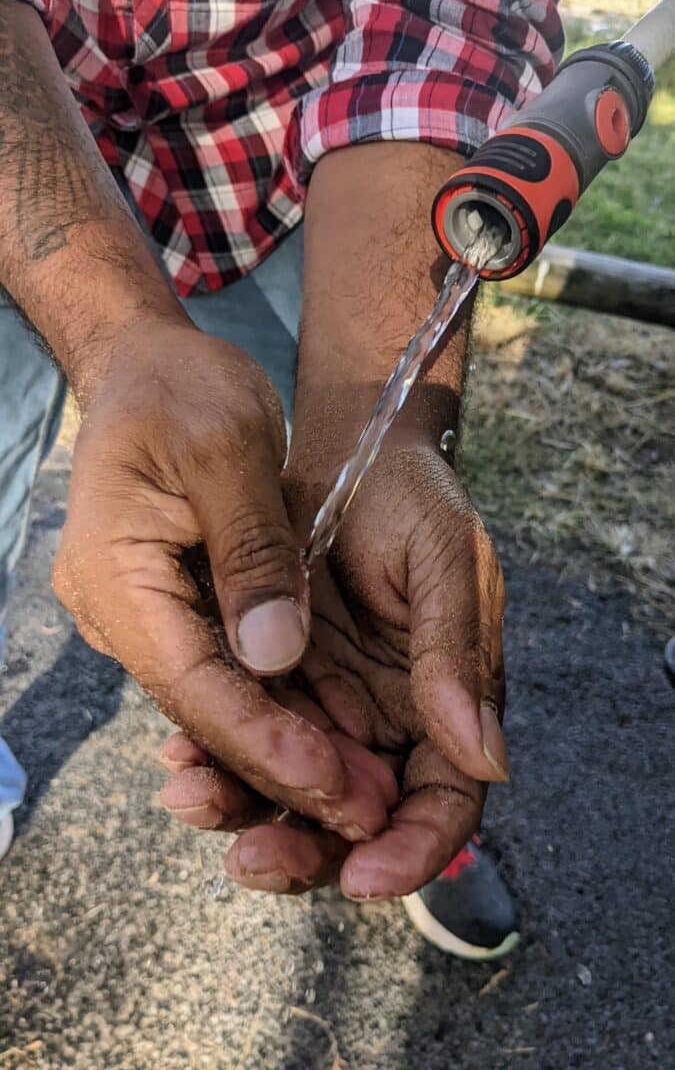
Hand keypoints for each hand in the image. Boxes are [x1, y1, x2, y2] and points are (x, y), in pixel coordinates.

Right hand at [52, 317, 392, 840]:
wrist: (149, 364)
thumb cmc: (183, 389)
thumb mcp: (227, 451)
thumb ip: (254, 555)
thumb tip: (277, 658)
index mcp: (116, 576)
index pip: (192, 683)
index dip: (263, 739)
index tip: (333, 781)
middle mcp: (122, 611)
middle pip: (205, 708)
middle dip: (284, 764)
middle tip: (368, 813)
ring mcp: (145, 614)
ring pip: (219, 700)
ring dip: (289, 747)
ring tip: (366, 794)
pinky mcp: (177, 607)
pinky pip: (227, 671)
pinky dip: (281, 706)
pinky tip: (335, 739)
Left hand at [162, 436, 506, 898]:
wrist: (349, 446)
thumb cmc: (412, 496)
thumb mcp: (445, 562)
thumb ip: (456, 657)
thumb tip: (485, 760)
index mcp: (448, 704)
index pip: (443, 801)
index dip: (412, 849)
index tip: (365, 876)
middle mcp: (388, 719)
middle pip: (358, 819)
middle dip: (309, 849)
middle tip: (253, 858)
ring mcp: (329, 705)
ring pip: (292, 790)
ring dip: (245, 809)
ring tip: (192, 800)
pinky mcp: (277, 682)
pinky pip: (245, 738)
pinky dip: (214, 758)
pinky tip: (177, 760)